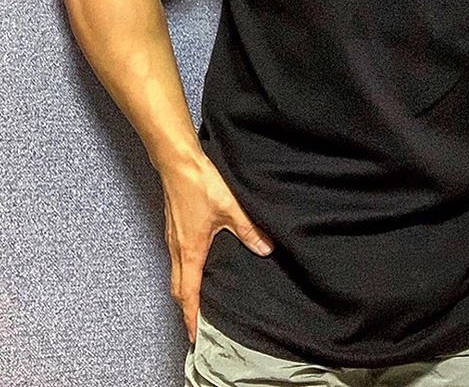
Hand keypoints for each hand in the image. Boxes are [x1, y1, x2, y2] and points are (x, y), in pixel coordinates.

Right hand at [160, 151, 274, 342]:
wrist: (178, 163)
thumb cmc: (200, 185)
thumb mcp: (231, 208)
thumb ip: (248, 230)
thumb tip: (265, 249)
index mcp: (190, 251)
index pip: (188, 292)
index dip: (191, 316)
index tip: (194, 335)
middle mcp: (177, 249)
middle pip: (178, 288)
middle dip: (186, 308)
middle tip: (196, 323)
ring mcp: (172, 238)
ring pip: (176, 273)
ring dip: (185, 290)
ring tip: (198, 300)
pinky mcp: (173, 228)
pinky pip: (176, 259)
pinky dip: (184, 272)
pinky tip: (197, 266)